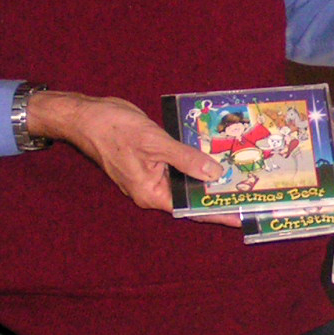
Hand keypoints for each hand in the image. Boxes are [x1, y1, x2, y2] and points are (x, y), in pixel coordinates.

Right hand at [26, 90, 235, 220]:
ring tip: (237, 177)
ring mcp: (149, 175)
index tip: (240, 218)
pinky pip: (177, 167)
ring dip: (206, 177)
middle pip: (188, 196)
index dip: (216, 213)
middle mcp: (151, 190)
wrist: (86, 116)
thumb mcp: (155, 143)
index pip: (189, 208)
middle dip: (215, 195)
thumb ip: (185, 159)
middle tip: (247, 194)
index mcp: (150, 193)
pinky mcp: (149, 161)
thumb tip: (213, 175)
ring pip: (184, 181)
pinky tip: (212, 156)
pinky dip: (194, 163)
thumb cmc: (115, 129)